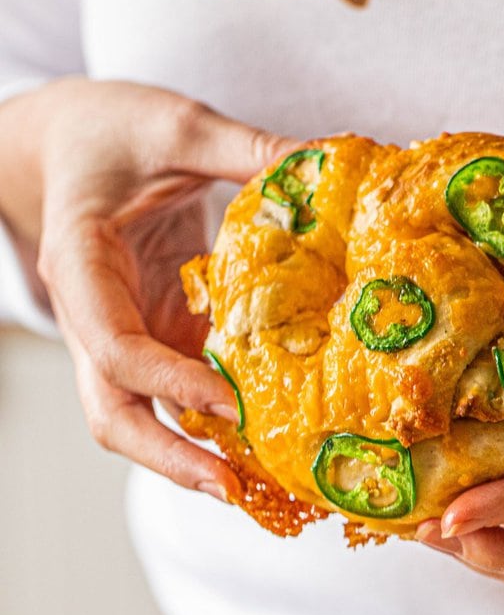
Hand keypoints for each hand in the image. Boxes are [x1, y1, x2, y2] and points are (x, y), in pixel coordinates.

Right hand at [3, 78, 298, 501]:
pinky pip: (172, 388)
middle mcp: (91, 313)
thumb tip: (327, 162)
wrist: (64, 135)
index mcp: (83, 264)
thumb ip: (247, 147)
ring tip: (263, 483)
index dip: (171, 383)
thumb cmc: (109, 126)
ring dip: (191, 450)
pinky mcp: (149, 329)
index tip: (232, 402)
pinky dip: (212, 415)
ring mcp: (119, 329)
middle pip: (112, 411)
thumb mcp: (178, 124)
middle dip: (168, 458)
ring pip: (137, 412)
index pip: (115, 346)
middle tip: (237, 489)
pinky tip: (269, 431)